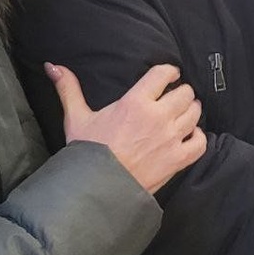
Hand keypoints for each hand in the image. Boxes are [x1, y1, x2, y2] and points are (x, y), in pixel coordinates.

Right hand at [45, 62, 206, 193]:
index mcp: (136, 102)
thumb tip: (52, 65)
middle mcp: (158, 117)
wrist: (97, 189)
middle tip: (173, 97)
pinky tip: (189, 136)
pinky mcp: (178, 160)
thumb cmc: (87, 152)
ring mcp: (171, 139)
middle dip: (180, 92)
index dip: (169, 71)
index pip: (164, 73)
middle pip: (185, 92)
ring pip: (195, 113)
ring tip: (182, 113)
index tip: (168, 75)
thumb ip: (68, 88)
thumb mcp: (76, 117)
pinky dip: (198, 137)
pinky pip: (201, 142)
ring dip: (191, 111)